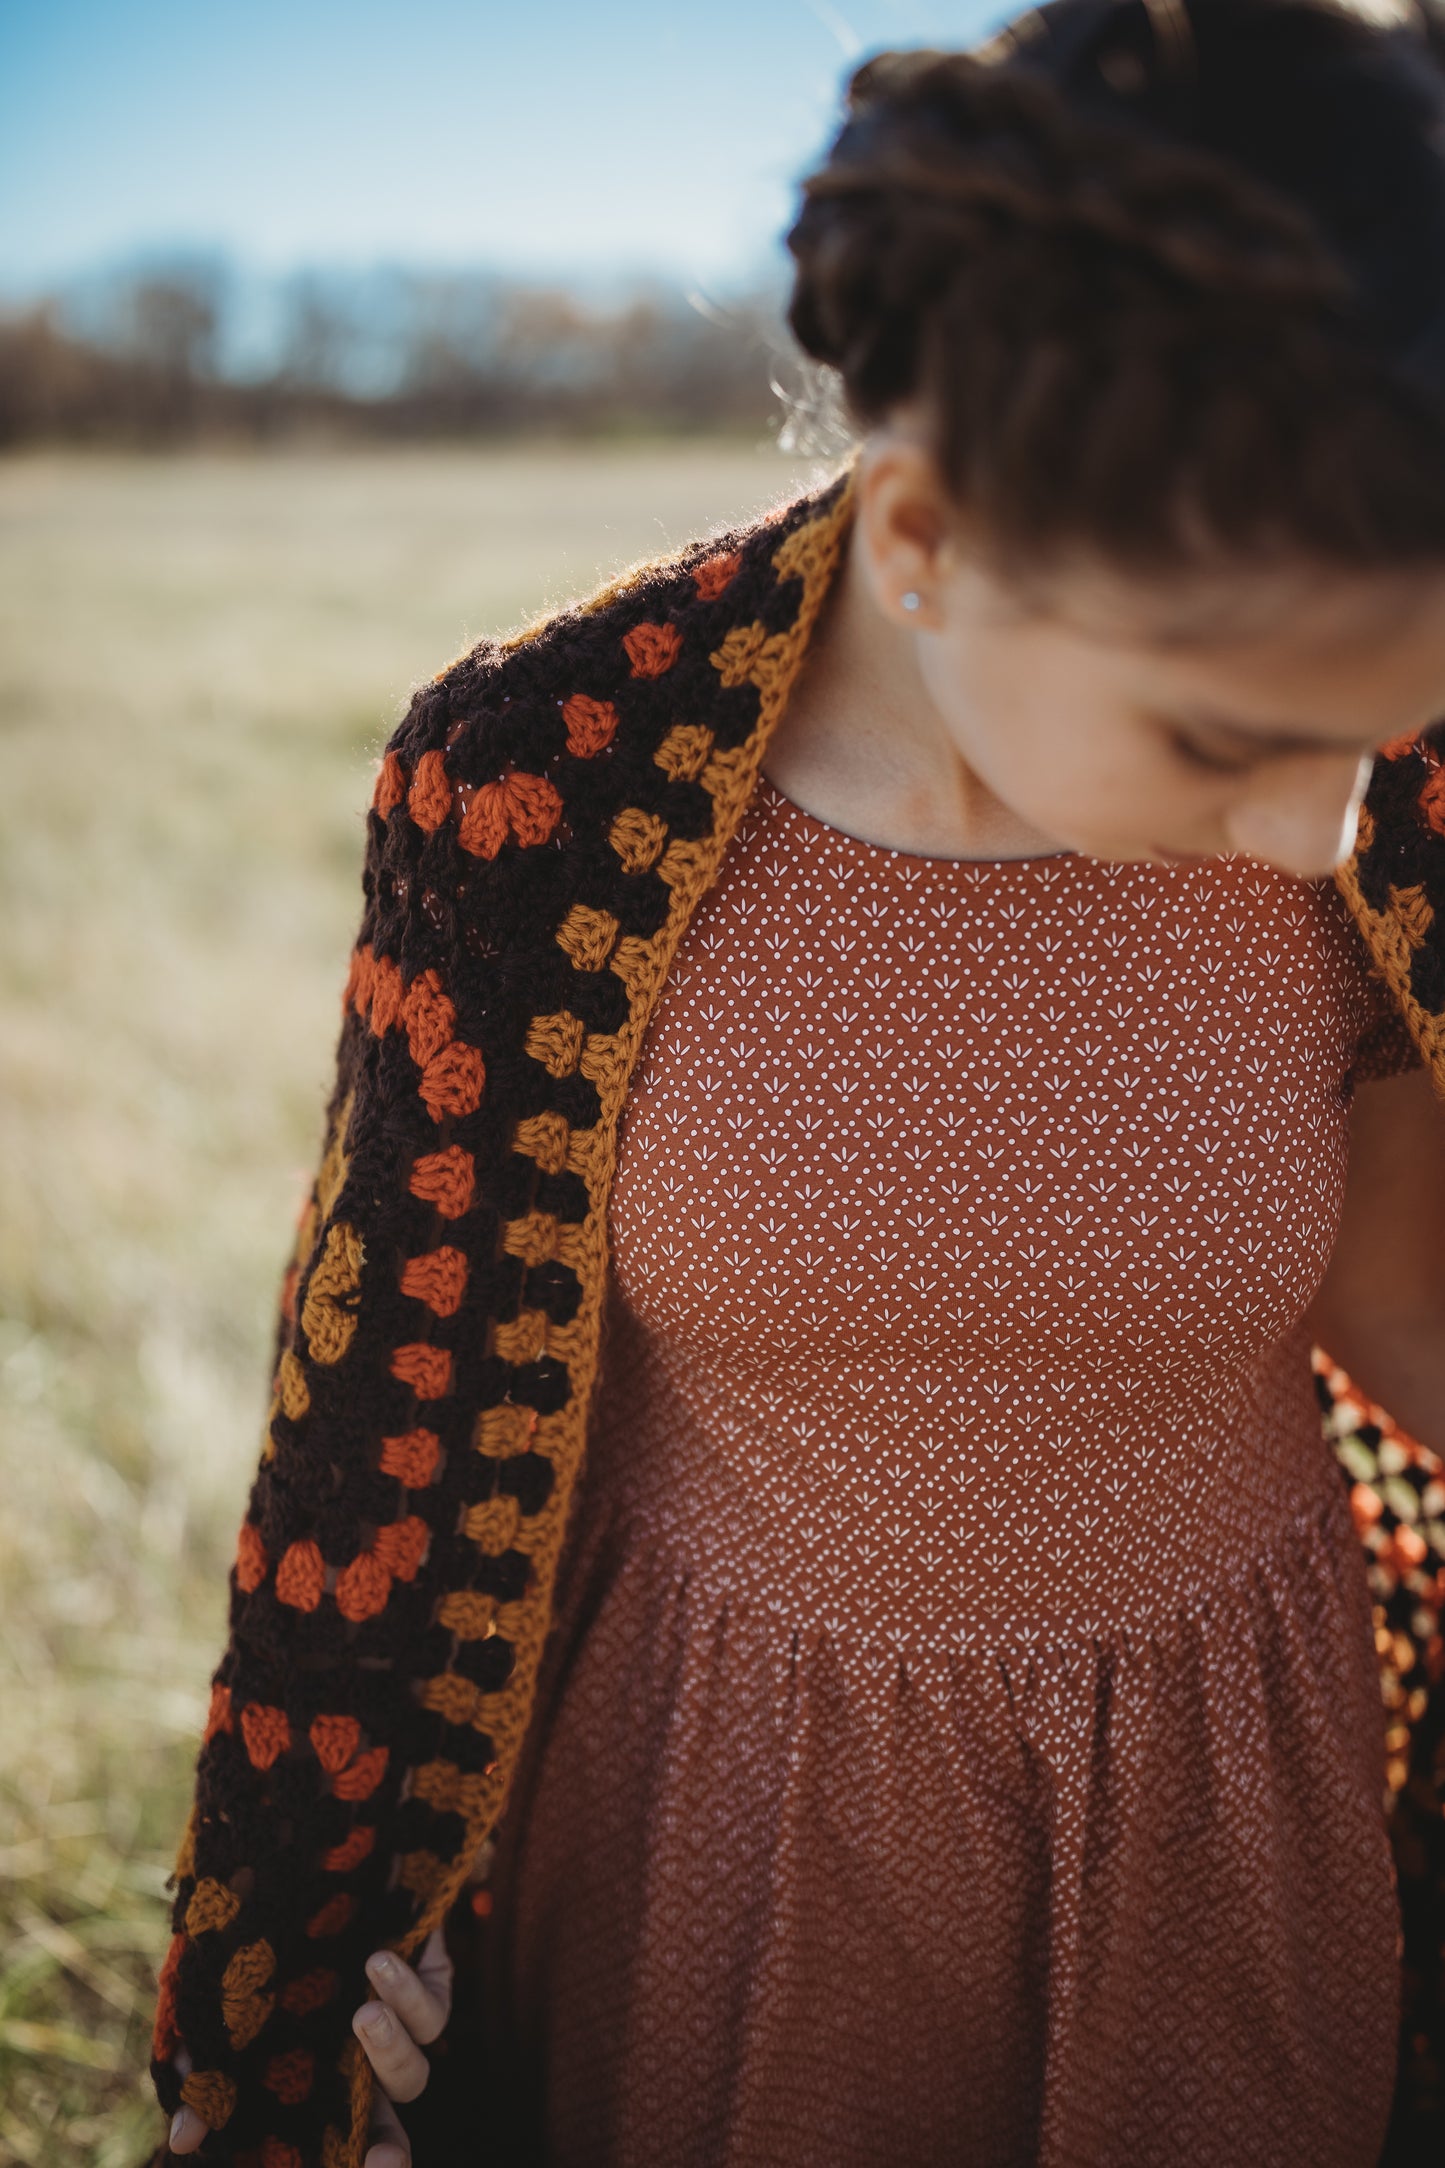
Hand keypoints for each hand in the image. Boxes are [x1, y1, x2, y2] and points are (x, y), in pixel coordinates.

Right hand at [161, 1928, 453, 2165]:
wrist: (311, 1838)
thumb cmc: (254, 1922)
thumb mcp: (216, 1988)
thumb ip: (201, 2060)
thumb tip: (182, 2142)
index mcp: (311, 2075)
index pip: (335, 2140)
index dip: (352, 2164)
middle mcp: (356, 2060)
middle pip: (386, 2130)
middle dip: (387, 2154)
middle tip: (382, 2161)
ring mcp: (395, 2021)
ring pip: (413, 2071)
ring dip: (387, 2051)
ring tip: (360, 2012)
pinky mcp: (429, 1976)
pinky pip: (433, 2009)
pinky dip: (407, 1995)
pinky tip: (377, 1963)